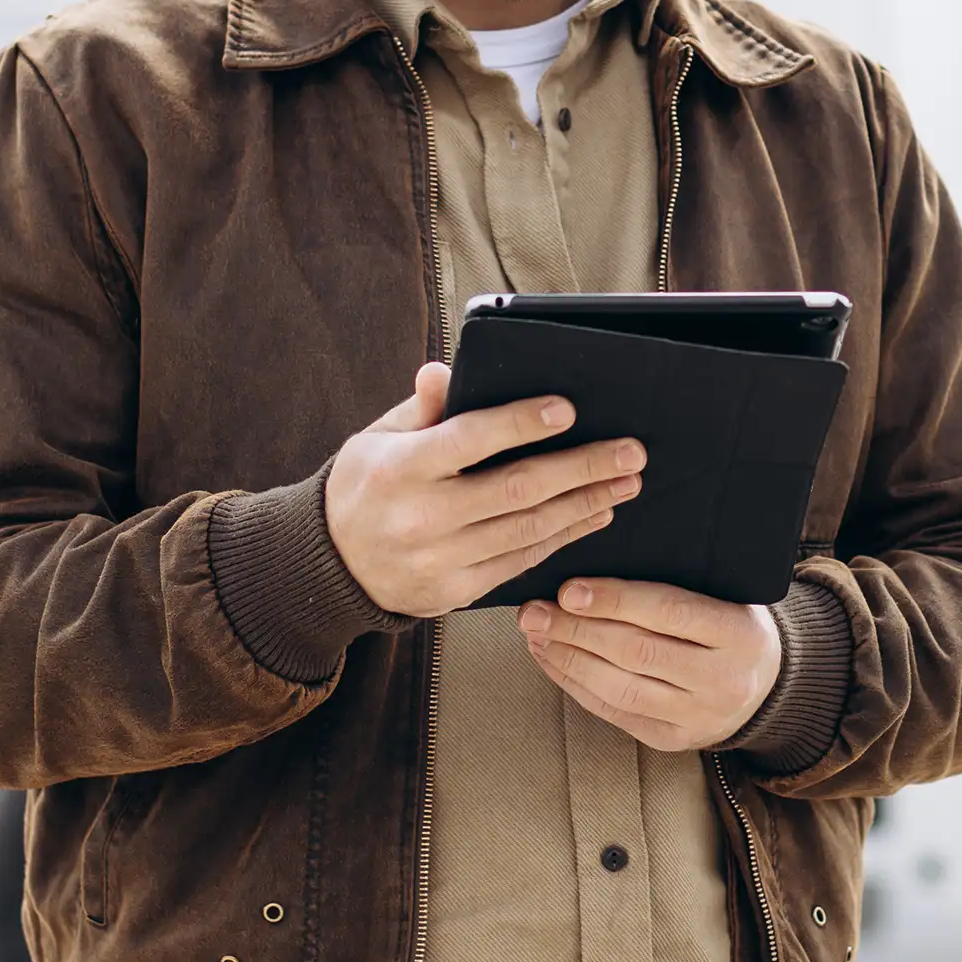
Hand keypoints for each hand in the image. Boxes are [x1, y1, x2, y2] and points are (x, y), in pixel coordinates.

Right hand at [324, 362, 644, 616]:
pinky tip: (594, 515)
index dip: (521, 424)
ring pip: (529, 529)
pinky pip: (522, 561)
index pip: (470, 440)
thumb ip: (421, 407)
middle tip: (629, 451)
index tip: (567, 410)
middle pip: (516, 489)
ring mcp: (441, 560)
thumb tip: (443, 370)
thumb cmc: (367, 485)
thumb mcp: (379, 437)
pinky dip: (564, 536)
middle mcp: (422, 517)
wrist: (332, 566)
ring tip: (626, 482)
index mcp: (401, 469)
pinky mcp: (457, 591)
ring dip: (586, 504)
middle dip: (581, 468)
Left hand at [518, 579, 782, 750]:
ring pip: (620, 688)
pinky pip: (614, 711)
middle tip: (534, 610)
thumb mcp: (727, 592)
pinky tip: (551, 659)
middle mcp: (722, 679)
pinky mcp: (671, 739)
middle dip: (577, 629)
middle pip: (637, 652)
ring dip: (568, 658)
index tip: (568, 589)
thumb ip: (678, 579)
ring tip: (535, 633)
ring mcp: (697, 715)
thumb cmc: (733, 622)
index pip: (668, 612)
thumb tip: (599, 561)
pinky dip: (575, 684)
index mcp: (739, 633)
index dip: (615, 600)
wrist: (767, 685)